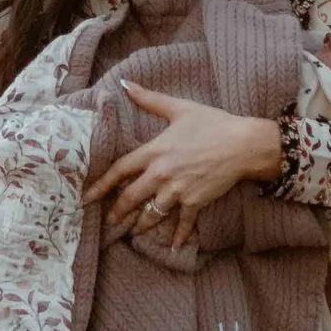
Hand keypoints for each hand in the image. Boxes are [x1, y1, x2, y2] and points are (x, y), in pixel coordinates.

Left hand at [92, 91, 282, 256]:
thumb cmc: (212, 122)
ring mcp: (177, 191)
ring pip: (151, 214)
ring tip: (133, 233)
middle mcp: (161, 174)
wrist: (242, 144)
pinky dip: (177, 237)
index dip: (100, 185)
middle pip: (130, 197)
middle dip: (117, 212)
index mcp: (154, 152)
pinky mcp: (195, 202)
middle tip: (109, 222)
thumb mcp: (179, 107)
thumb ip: (150, 99)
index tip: (87, 197)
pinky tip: (172, 247)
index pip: (119, 171)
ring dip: (141, 225)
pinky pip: (183, 223)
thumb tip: (126, 84)